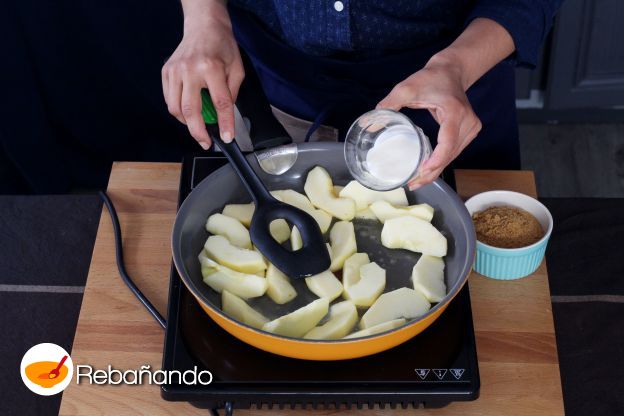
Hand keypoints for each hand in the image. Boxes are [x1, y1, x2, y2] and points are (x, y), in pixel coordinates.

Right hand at [162, 1, 243, 148]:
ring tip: (198, 125)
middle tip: (206, 142)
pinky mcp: (166, 72)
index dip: (224, 124)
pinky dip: (178, 110)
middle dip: (198, 132)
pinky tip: (188, 111)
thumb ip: (232, 93)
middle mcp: (190, 69)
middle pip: (190, 110)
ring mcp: (175, 70)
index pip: (220, 103)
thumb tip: (224, 116)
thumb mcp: (237, 68)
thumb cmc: (221, 45)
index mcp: (212, 68)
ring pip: (175, 108)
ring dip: (187, 122)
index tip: (227, 137)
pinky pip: (169, 100)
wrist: (203, 26)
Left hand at [377, 55, 481, 189]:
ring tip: (417, 181)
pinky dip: (442, 161)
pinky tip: (428, 170)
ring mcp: (472, 127)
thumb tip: (368, 125)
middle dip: (432, 172)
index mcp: (454, 111)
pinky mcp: (470, 130)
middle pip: (451, 154)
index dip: (436, 160)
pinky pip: (455, 151)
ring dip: (437, 169)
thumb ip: (388, 105)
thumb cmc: (430, 78)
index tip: (422, 172)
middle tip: (412, 184)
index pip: (448, 141)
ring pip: (454, 155)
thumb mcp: (406, 88)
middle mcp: (468, 121)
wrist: (451, 71)